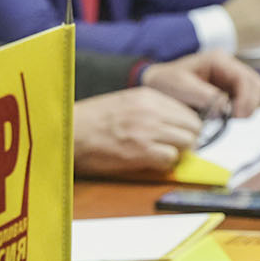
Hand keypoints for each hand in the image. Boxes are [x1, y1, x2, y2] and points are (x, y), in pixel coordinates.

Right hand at [72, 87, 200, 175]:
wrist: (67, 133)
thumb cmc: (89, 121)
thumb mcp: (122, 102)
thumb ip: (149, 108)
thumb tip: (172, 123)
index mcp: (146, 96)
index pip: (187, 111)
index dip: (184, 127)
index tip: (177, 135)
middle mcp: (150, 111)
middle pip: (192, 127)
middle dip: (185, 140)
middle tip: (171, 147)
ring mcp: (147, 131)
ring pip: (186, 143)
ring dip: (176, 152)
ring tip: (158, 154)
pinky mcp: (141, 151)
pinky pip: (170, 159)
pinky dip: (163, 164)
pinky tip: (149, 162)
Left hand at [141, 49, 259, 117]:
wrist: (154, 83)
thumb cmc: (165, 81)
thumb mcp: (181, 87)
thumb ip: (205, 96)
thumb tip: (225, 109)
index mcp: (218, 60)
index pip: (246, 79)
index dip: (246, 98)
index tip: (236, 115)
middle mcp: (229, 66)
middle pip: (256, 85)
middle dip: (250, 103)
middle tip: (236, 119)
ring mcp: (230, 78)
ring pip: (254, 93)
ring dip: (247, 107)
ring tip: (230, 118)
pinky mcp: (228, 90)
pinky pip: (244, 100)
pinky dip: (240, 109)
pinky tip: (227, 116)